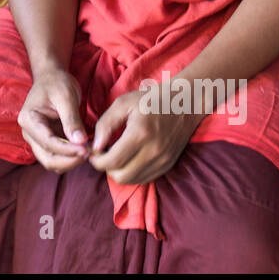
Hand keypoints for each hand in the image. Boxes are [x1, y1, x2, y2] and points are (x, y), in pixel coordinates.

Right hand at [17, 67, 89, 172]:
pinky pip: (58, 157)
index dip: (67, 150)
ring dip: (70, 161)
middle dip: (69, 160)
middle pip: (48, 159)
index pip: (48, 143)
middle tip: (89, 153)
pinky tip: (84, 149)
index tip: (86, 150)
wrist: (52, 77)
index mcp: (29, 119)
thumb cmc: (57, 83)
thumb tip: (80, 142)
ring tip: (88, 151)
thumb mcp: (66, 96)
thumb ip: (71, 120)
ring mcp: (37, 139)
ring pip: (52, 162)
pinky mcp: (47, 142)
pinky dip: (71, 158)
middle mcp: (29, 133)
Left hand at [87, 81, 205, 185]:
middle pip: (120, 176)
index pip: (112, 162)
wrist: (186, 103)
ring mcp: (162, 160)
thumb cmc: (151, 99)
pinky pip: (144, 179)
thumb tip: (95, 146)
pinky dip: (132, 173)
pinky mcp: (168, 165)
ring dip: (118, 172)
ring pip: (132, 181)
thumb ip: (105, 124)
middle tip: (103, 153)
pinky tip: (129, 158)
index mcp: (140, 134)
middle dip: (106, 167)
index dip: (96, 160)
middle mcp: (153, 151)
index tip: (92, 151)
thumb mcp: (123, 103)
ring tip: (115, 155)